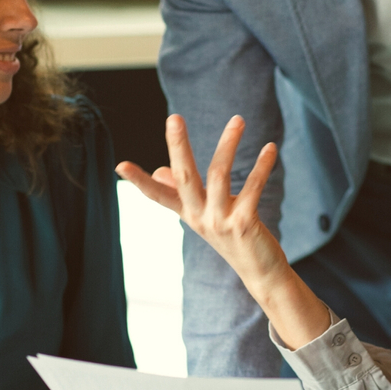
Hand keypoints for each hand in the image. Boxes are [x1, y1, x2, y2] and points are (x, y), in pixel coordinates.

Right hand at [116, 115, 330, 349]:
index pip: (158, 195)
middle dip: (178, 146)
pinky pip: (252, 188)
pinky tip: (270, 148)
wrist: (260, 272)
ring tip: (238, 120)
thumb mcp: (204, 215)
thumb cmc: (232, 239)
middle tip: (174, 117)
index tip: (120, 166)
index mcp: (189, 213)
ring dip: (228, 144)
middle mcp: (200, 217)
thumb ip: (182, 192)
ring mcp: (221, 222)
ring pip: (219, 175)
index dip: (139, 181)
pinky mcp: (244, 223)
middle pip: (184, 177)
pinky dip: (261, 166)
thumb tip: (159, 170)